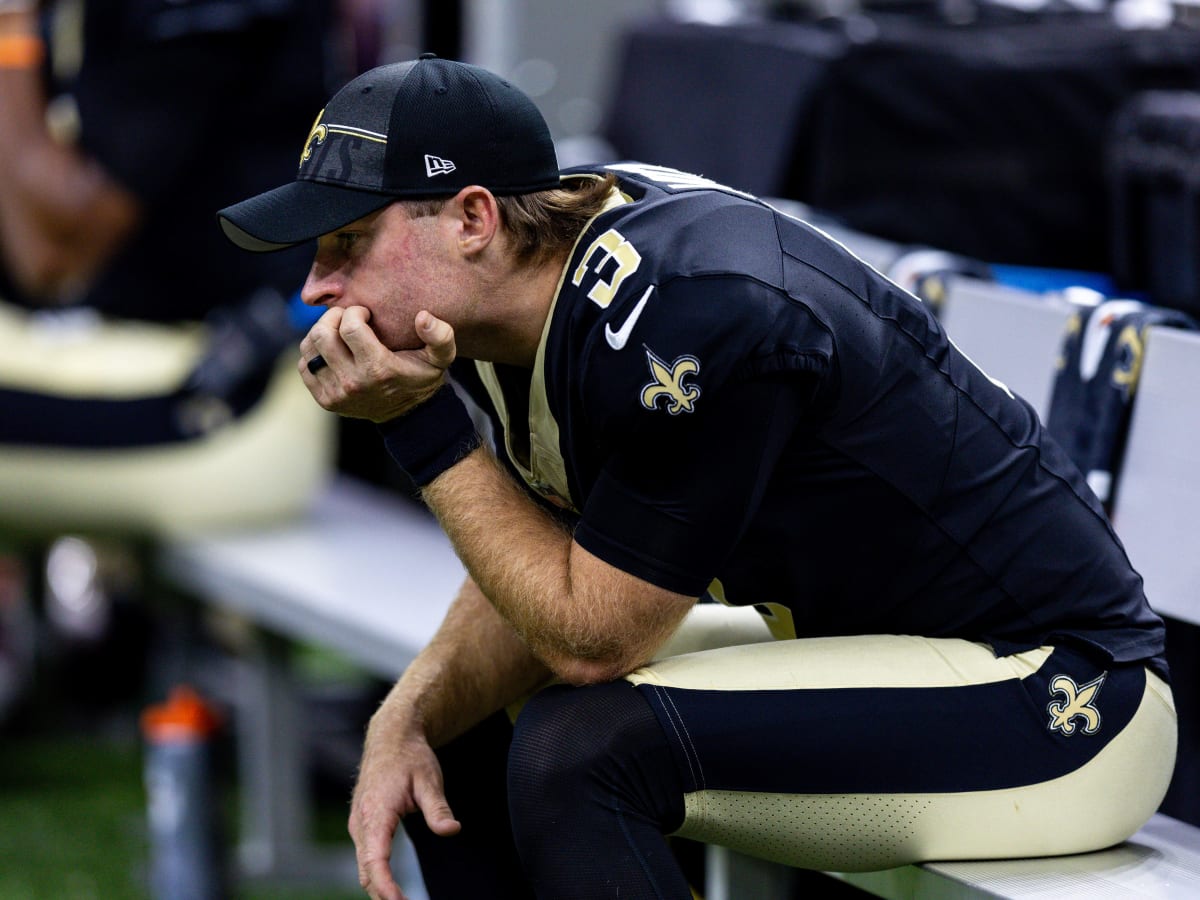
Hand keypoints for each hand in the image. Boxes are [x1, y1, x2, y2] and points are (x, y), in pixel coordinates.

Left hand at [298, 306, 457, 421]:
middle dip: (332, 318)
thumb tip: (422, 317)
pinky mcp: (326, 400)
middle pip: (323, 334)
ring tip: (337, 333)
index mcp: (378, 368)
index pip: (349, 326)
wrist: (408, 415)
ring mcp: (336, 393)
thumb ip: (441, 336)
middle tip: (346, 318)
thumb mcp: (441, 358)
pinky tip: (332, 352)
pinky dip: (313, 354)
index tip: (365, 314)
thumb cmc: (421, 378)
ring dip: (321, 333)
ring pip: (309, 348)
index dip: (355, 312)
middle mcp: (353, 382)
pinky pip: (305, 367)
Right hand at [349, 717, 461, 899]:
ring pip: (364, 867)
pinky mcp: (362, 826)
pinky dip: (376, 876)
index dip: (386, 887)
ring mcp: (358, 825)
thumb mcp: (429, 779)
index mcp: (376, 813)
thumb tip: (452, 831)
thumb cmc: (410, 758)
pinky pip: (365, 858)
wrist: (391, 738)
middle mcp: (361, 822)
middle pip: (367, 871)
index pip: (375, 860)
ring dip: (379, 889)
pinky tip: (391, 889)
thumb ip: (438, 809)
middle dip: (384, 895)